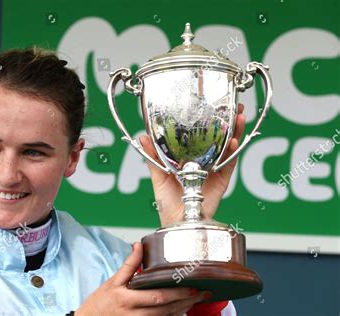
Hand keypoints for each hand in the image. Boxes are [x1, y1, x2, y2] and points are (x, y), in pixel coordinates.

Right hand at [75, 242, 209, 315]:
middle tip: (203, 293)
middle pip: (167, 309)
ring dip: (183, 309)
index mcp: (128, 299)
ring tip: (197, 299)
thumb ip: (129, 265)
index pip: (158, 297)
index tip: (192, 286)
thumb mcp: (113, 281)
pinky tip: (181, 310)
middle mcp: (135, 314)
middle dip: (187, 301)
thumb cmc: (99, 303)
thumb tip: (138, 245)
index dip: (177, 293)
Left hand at [140, 104, 245, 225]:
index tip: (209, 104)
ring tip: (239, 117)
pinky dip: (232, 153)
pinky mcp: (222, 180)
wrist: (177, 221)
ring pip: (228, 147)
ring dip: (235, 132)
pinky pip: (229, 165)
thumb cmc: (167, 201)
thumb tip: (142, 137)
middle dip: (227, 121)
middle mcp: (204, 160)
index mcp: (189, 157)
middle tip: (232, 105)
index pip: (199, 134)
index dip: (206, 119)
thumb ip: (153, 157)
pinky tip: (234, 142)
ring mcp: (215, 169)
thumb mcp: (158, 175)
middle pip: (219, 137)